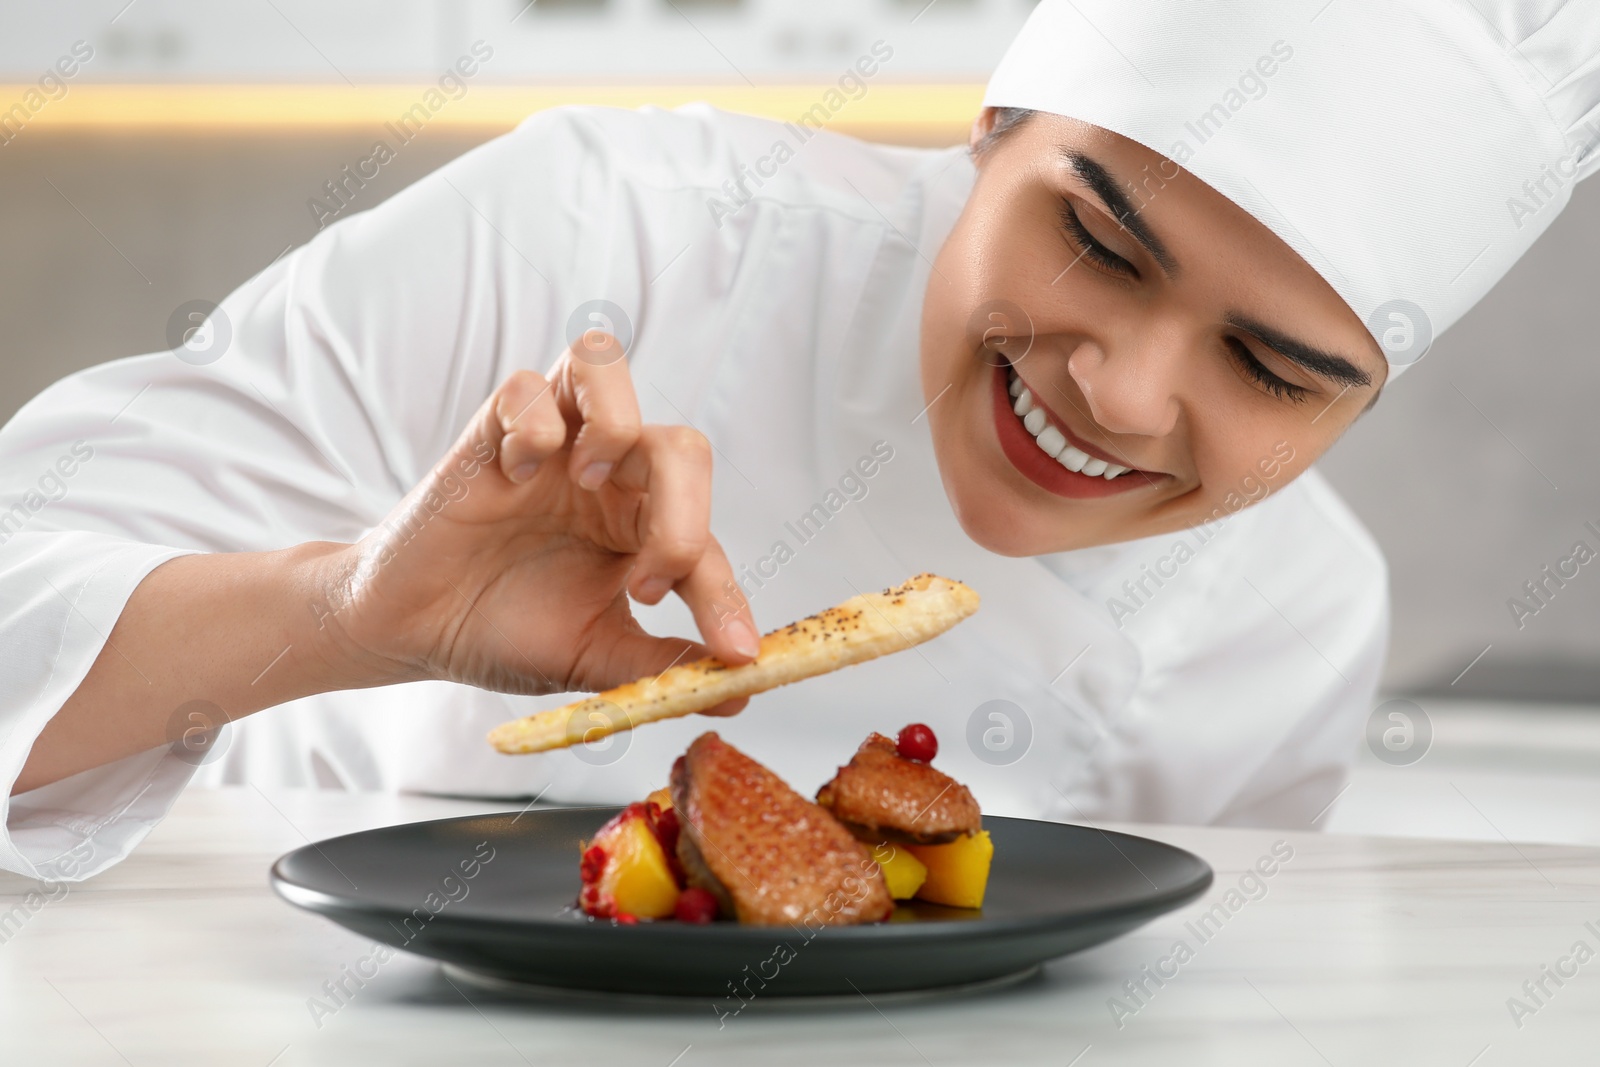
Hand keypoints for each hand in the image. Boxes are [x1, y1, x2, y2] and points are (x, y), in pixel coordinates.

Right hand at [315, 340, 758, 714]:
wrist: (412, 631)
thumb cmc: (502, 630)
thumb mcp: (591, 657)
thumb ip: (660, 667)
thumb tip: (743, 689)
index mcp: (641, 526)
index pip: (705, 546)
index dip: (725, 598)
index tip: (734, 652)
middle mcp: (608, 475)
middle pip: (682, 448)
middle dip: (684, 515)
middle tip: (648, 583)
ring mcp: (552, 445)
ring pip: (607, 367)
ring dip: (615, 425)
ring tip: (590, 483)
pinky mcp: (491, 431)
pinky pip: (526, 386)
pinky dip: (532, 425)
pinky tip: (515, 476)